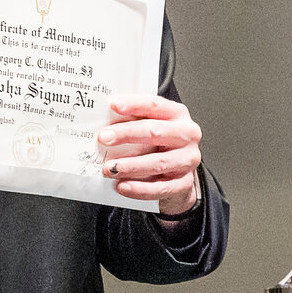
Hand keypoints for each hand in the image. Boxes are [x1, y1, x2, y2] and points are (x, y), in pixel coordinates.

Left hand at [97, 94, 203, 213]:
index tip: (113, 104)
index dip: (134, 104)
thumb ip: (132, 121)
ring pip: (158, 163)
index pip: (155, 105)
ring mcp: (188, 160)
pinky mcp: (184, 183)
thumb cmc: (160, 143)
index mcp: (177, 114)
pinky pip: (160, 188)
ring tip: (109, 168)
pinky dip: (139, 189)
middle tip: (104, 138)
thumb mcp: (150, 126)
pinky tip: (122, 186)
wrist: (179, 171)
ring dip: (130, 166)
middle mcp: (187, 135)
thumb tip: (104, 123)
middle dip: (127, 134)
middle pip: (155, 132)